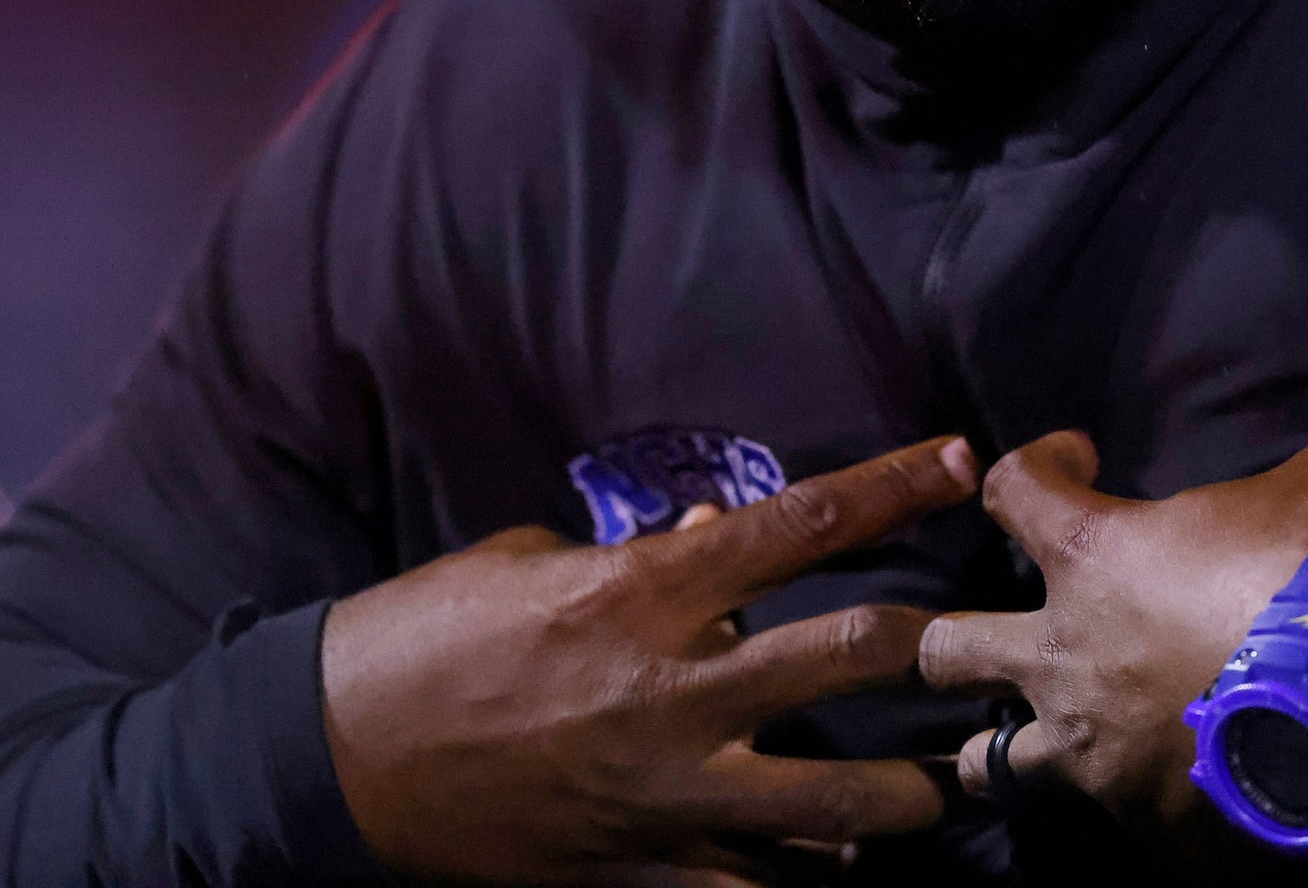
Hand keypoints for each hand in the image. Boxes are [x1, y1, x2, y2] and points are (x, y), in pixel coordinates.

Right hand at [322, 435, 980, 884]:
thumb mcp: (528, 564)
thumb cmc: (426, 638)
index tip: (954, 461)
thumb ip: (638, 557)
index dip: (890, 487)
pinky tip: (832, 869)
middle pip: (852, 658)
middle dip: (931, 647)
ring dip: (905, 796)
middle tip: (972, 645)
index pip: (798, 525)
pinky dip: (807, 880)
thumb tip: (714, 537)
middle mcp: (674, 689)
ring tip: (935, 788)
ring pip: (840, 806)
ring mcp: (667, 793)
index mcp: (642, 592)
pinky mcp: (644, 873)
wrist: (335, 758)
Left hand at [915, 409, 1307, 839]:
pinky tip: (1158, 795)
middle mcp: (1066, 658)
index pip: (1012, 490)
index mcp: (1093, 559)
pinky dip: (1124, 808)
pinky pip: (1106, 827)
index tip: (1075, 459)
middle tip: (1000, 630)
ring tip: (1028, 744)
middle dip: (955, 641)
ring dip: (1003, 751)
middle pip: (948, 649)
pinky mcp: (1145, 827)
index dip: (1034, 465)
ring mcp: (1096, 753)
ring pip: (992, 763)